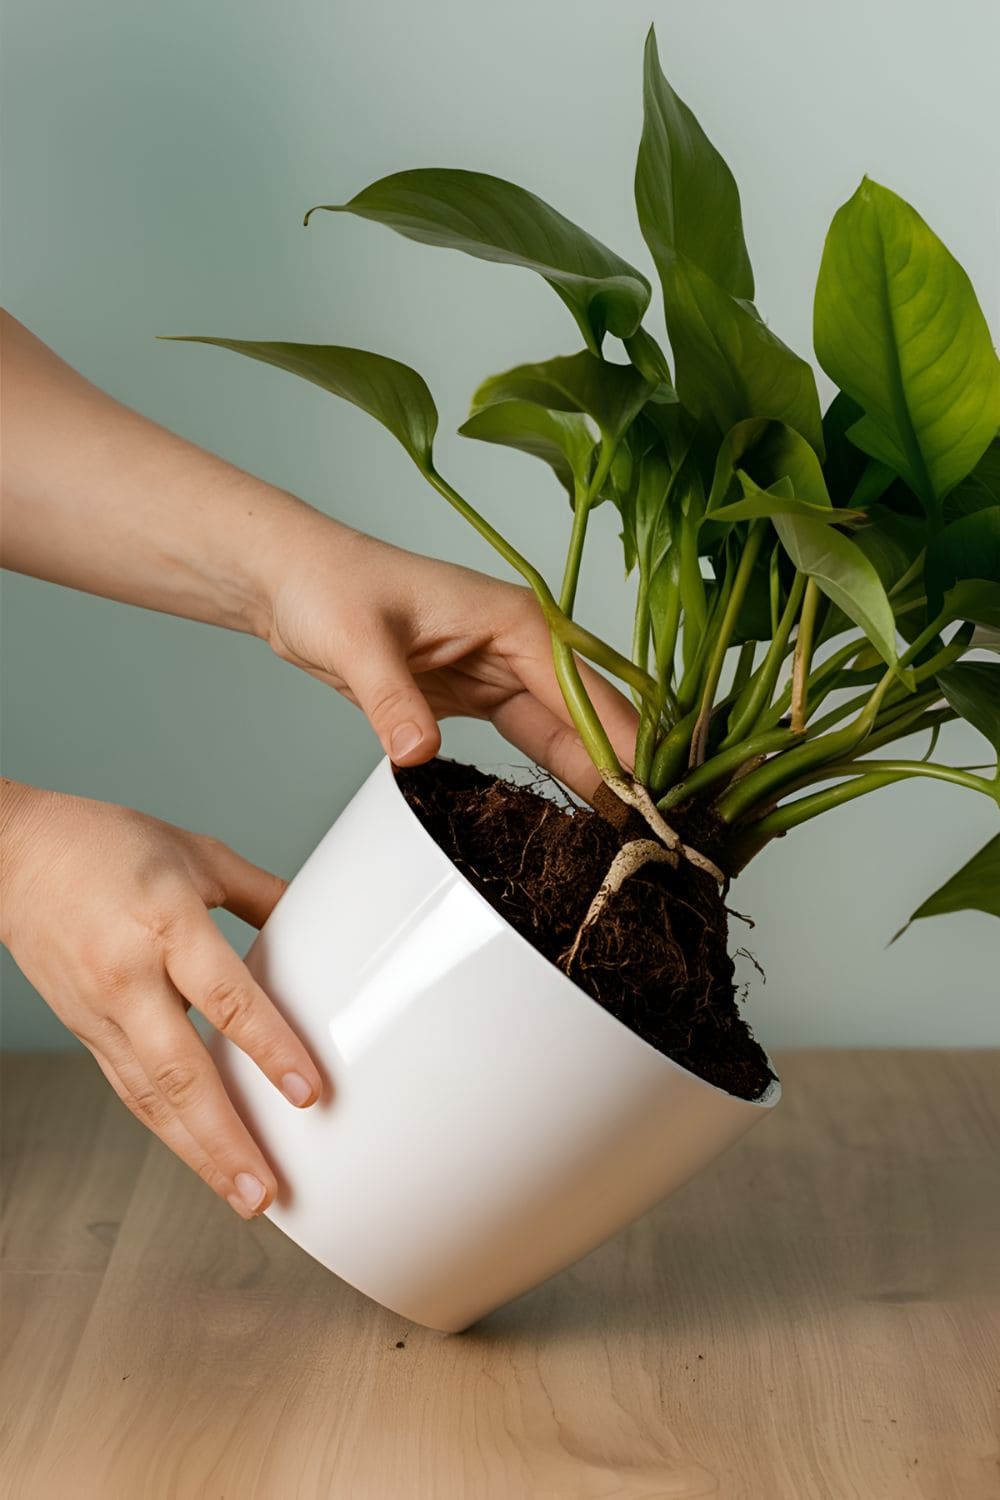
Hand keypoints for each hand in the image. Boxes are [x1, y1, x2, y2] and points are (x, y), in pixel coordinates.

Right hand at [0, 780, 321, 1216]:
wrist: (12, 856)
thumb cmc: (106, 845)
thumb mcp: (197, 854)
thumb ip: (260, 892)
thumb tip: (319, 919)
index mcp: (163, 918)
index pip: (224, 995)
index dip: (268, 1046)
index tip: (306, 1092)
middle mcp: (127, 973)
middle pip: (180, 1069)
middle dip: (226, 1138)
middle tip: (267, 1188)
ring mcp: (100, 1009)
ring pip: (151, 1096)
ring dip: (199, 1152)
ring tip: (243, 1195)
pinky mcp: (85, 1029)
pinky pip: (130, 1089)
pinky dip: (168, 1128)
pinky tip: (200, 1157)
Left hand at [264, 519, 638, 800]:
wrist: (294, 582)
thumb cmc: (329, 587)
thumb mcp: (357, 642)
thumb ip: (393, 699)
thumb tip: (418, 752)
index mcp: (516, 619)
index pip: (583, 691)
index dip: (621, 745)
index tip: (649, 798)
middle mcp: (523, 643)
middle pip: (590, 716)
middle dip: (623, 769)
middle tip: (653, 831)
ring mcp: (505, 669)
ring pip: (568, 731)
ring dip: (597, 776)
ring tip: (629, 833)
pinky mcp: (482, 694)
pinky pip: (533, 738)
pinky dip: (558, 770)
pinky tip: (580, 809)